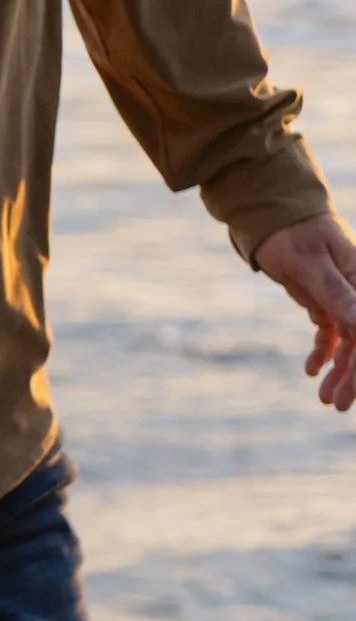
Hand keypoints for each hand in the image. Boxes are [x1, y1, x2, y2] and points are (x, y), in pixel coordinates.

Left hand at [253, 212, 355, 411]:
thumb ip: (337, 293)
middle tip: (336, 406)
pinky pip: (330, 332)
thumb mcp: (310, 263)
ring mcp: (342, 297)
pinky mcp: (325, 300)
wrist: (273, 215)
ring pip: (347, 342)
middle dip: (351, 375)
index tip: (352, 392)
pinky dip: (323, 352)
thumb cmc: (292, 232)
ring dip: (338, 370)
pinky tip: (312, 370)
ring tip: (324, 399)